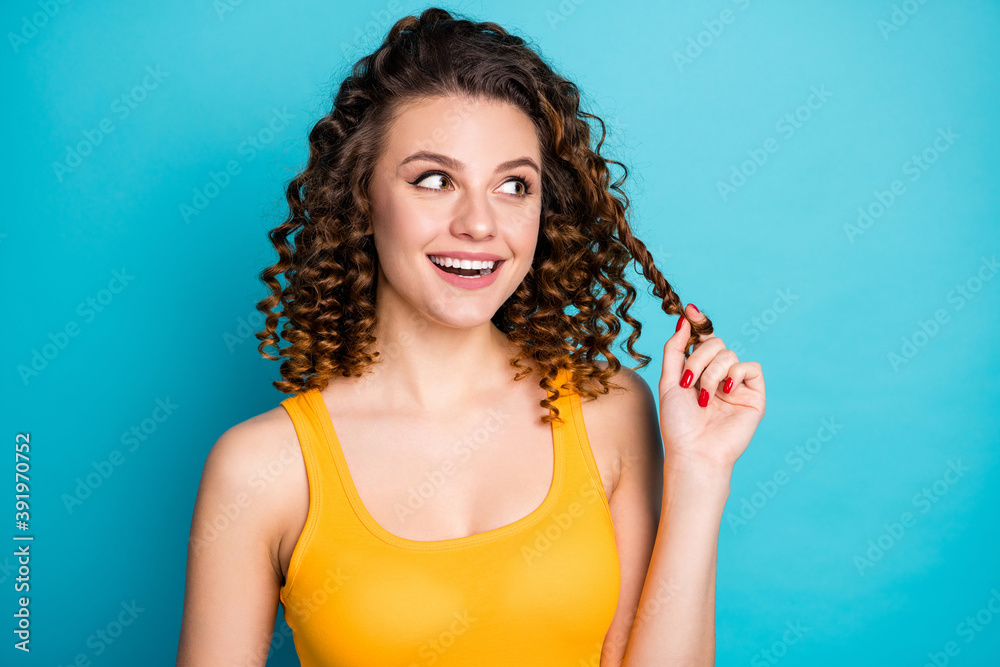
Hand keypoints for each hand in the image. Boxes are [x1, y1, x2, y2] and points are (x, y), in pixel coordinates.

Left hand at [658, 303, 765, 471]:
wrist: (694, 451)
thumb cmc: (678, 423)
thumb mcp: (669, 382)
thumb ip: (675, 350)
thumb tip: (684, 320)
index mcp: (699, 371)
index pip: (702, 340)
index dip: (697, 323)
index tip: (690, 310)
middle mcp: (719, 375)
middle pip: (715, 342)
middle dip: (698, 358)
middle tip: (689, 382)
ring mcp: (737, 384)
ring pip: (729, 354)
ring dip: (712, 373)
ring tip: (705, 398)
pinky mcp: (754, 395)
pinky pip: (750, 367)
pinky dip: (735, 375)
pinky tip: (725, 393)